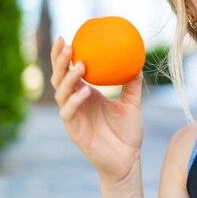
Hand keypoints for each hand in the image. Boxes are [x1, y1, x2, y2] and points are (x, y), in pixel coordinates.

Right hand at [50, 36, 143, 182]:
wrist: (127, 161)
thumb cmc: (127, 133)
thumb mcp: (132, 104)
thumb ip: (132, 84)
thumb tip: (138, 60)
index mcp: (85, 94)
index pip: (69, 70)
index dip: (63, 55)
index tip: (66, 37)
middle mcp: (75, 103)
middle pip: (59, 78)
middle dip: (59, 61)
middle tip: (67, 44)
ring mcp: (73, 116)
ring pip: (61, 93)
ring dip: (69, 78)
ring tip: (80, 64)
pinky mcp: (74, 131)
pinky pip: (70, 113)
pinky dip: (75, 101)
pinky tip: (85, 92)